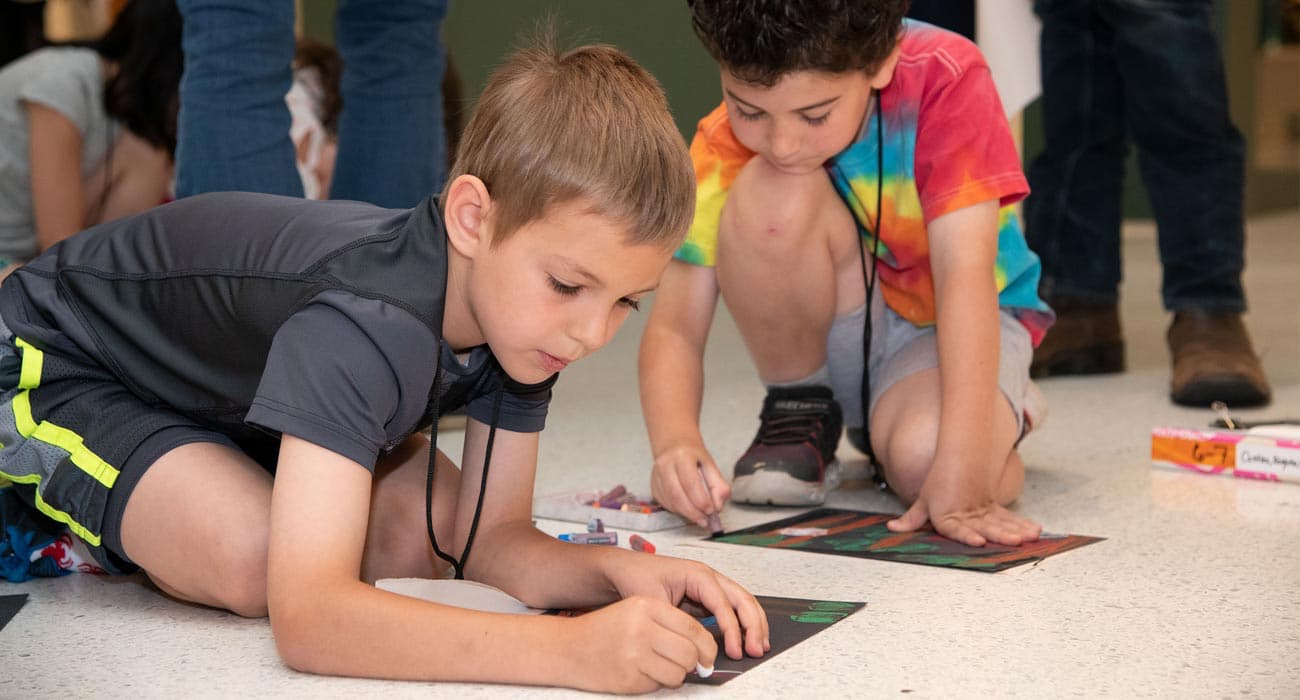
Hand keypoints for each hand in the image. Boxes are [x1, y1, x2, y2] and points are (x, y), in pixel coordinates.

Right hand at [564, 596, 715, 692]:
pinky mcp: (629, 678)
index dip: (707, 644)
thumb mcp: (636, 611)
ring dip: (678, 675)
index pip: (692, 628)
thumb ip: (669, 625)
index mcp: (646, 606)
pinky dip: (659, 682)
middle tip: (692, 665)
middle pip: (690, 652)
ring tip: (663, 668)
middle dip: (696, 663)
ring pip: (679, 673)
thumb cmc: (605, 630)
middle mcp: (641, 628)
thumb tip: (703, 649)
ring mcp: (634, 654)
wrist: (568, 648)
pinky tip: (644, 673)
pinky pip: (660, 685)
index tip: (709, 654)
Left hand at [608, 554, 768, 662]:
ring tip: (760, 646)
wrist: (623, 569)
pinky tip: (746, 640)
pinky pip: (731, 610)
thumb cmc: (636, 576)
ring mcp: (709, 587)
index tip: (735, 649)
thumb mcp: (652, 600)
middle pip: (742, 599)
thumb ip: (674, 621)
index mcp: (698, 574)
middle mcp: (709, 578)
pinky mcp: (705, 598)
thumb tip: (692, 644)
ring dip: (753, 624)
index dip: (733, 628)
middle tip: (757, 649)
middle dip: (753, 625)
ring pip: (741, 603)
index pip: (723, 603)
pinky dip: (742, 624)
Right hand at [650, 444, 729, 527]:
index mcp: (682, 456)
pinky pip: (665, 504)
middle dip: (692, 512)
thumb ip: (719, 486)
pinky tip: (688, 511)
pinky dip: (678, 511)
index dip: (700, 500)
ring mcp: (656, 476)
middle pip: (677, 494)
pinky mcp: (653, 486)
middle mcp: (665, 465)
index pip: (690, 482)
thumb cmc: (694, 457)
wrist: (674, 446)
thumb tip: (717, 507)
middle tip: (705, 520)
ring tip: (699, 518)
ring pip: (670, 502)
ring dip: (686, 514)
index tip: (710, 511)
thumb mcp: (711, 466)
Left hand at [887, 467, 1040, 546]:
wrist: (961, 455)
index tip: (979, 541)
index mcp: (947, 515)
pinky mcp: (994, 507)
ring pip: (1001, 521)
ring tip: (1030, 537)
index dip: (967, 535)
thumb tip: (892, 528)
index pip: (956, 528)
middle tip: (1015, 542)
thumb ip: (912, 519)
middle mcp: (967, 514)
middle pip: (985, 526)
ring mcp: (983, 510)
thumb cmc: (939, 481)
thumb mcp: (923, 500)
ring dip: (1016, 530)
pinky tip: (1035, 530)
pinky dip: (1022, 523)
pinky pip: (1009, 517)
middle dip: (1001, 535)